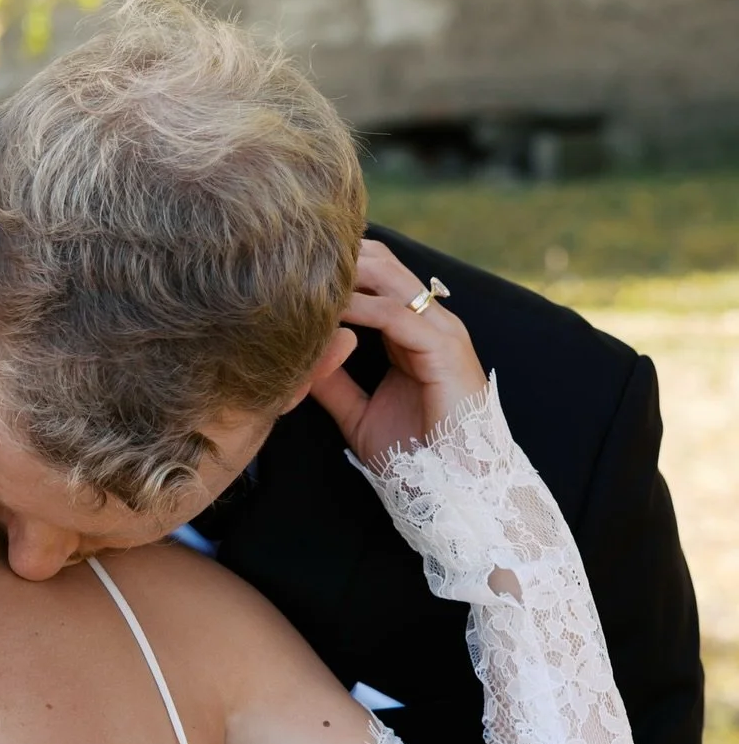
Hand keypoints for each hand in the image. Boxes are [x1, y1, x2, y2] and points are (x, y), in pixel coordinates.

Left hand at [311, 238, 488, 470]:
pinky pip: (395, 316)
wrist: (451, 486)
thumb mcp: (358, 413)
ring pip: (391, 280)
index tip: (293, 270)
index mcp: (414, 332)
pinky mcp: (443, 348)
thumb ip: (333, 385)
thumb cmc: (412, 454)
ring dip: (347, 276)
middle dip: (341, 257)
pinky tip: (329, 309)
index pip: (378, 278)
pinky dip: (361, 308)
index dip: (340, 269)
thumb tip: (302, 361)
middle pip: (384, 266)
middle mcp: (430, 323)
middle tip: (294, 260)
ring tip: (305, 276)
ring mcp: (441, 331)